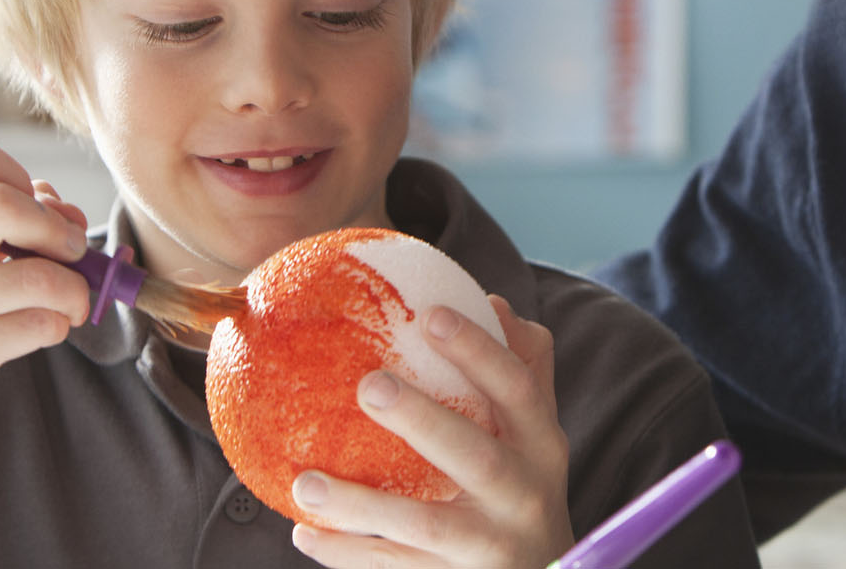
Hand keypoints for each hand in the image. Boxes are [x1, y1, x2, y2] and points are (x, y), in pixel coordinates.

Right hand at [0, 137, 93, 503]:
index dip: (22, 177)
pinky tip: (48, 325)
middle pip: (5, 205)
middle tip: (70, 251)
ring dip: (73, 286)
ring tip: (69, 297)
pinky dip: (60, 321)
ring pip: (37, 276)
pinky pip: (38, 324)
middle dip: (56, 227)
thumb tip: (68, 215)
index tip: (31, 210)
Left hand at [288, 295, 574, 568]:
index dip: (479, 351)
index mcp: (541, 444)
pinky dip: (348, 554)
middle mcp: (525, 494)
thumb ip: (523, 369)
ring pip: (425, 526)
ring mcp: (492, 546)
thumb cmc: (523, 485)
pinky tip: (304, 532)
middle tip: (367, 385)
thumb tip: (493, 302)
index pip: (518, 388)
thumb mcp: (534, 433)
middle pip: (475, 454)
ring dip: (361, 506)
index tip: (430, 314)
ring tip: (305, 483)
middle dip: (423, 419)